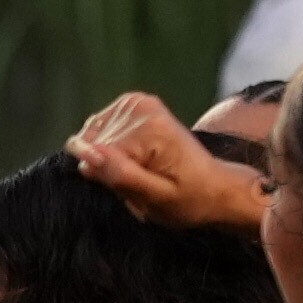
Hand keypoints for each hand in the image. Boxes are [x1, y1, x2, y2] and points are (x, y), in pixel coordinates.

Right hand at [68, 90, 269, 229]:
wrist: (215, 187)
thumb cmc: (190, 200)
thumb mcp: (157, 199)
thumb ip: (121, 176)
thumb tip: (87, 153)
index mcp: (149, 129)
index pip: (93, 154)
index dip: (108, 177)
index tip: (137, 186)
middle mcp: (139, 106)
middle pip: (92, 144)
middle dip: (109, 167)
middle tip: (142, 181)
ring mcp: (134, 102)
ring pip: (93, 137)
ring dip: (110, 159)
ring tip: (142, 171)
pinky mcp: (131, 103)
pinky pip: (100, 129)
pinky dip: (112, 148)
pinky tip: (136, 157)